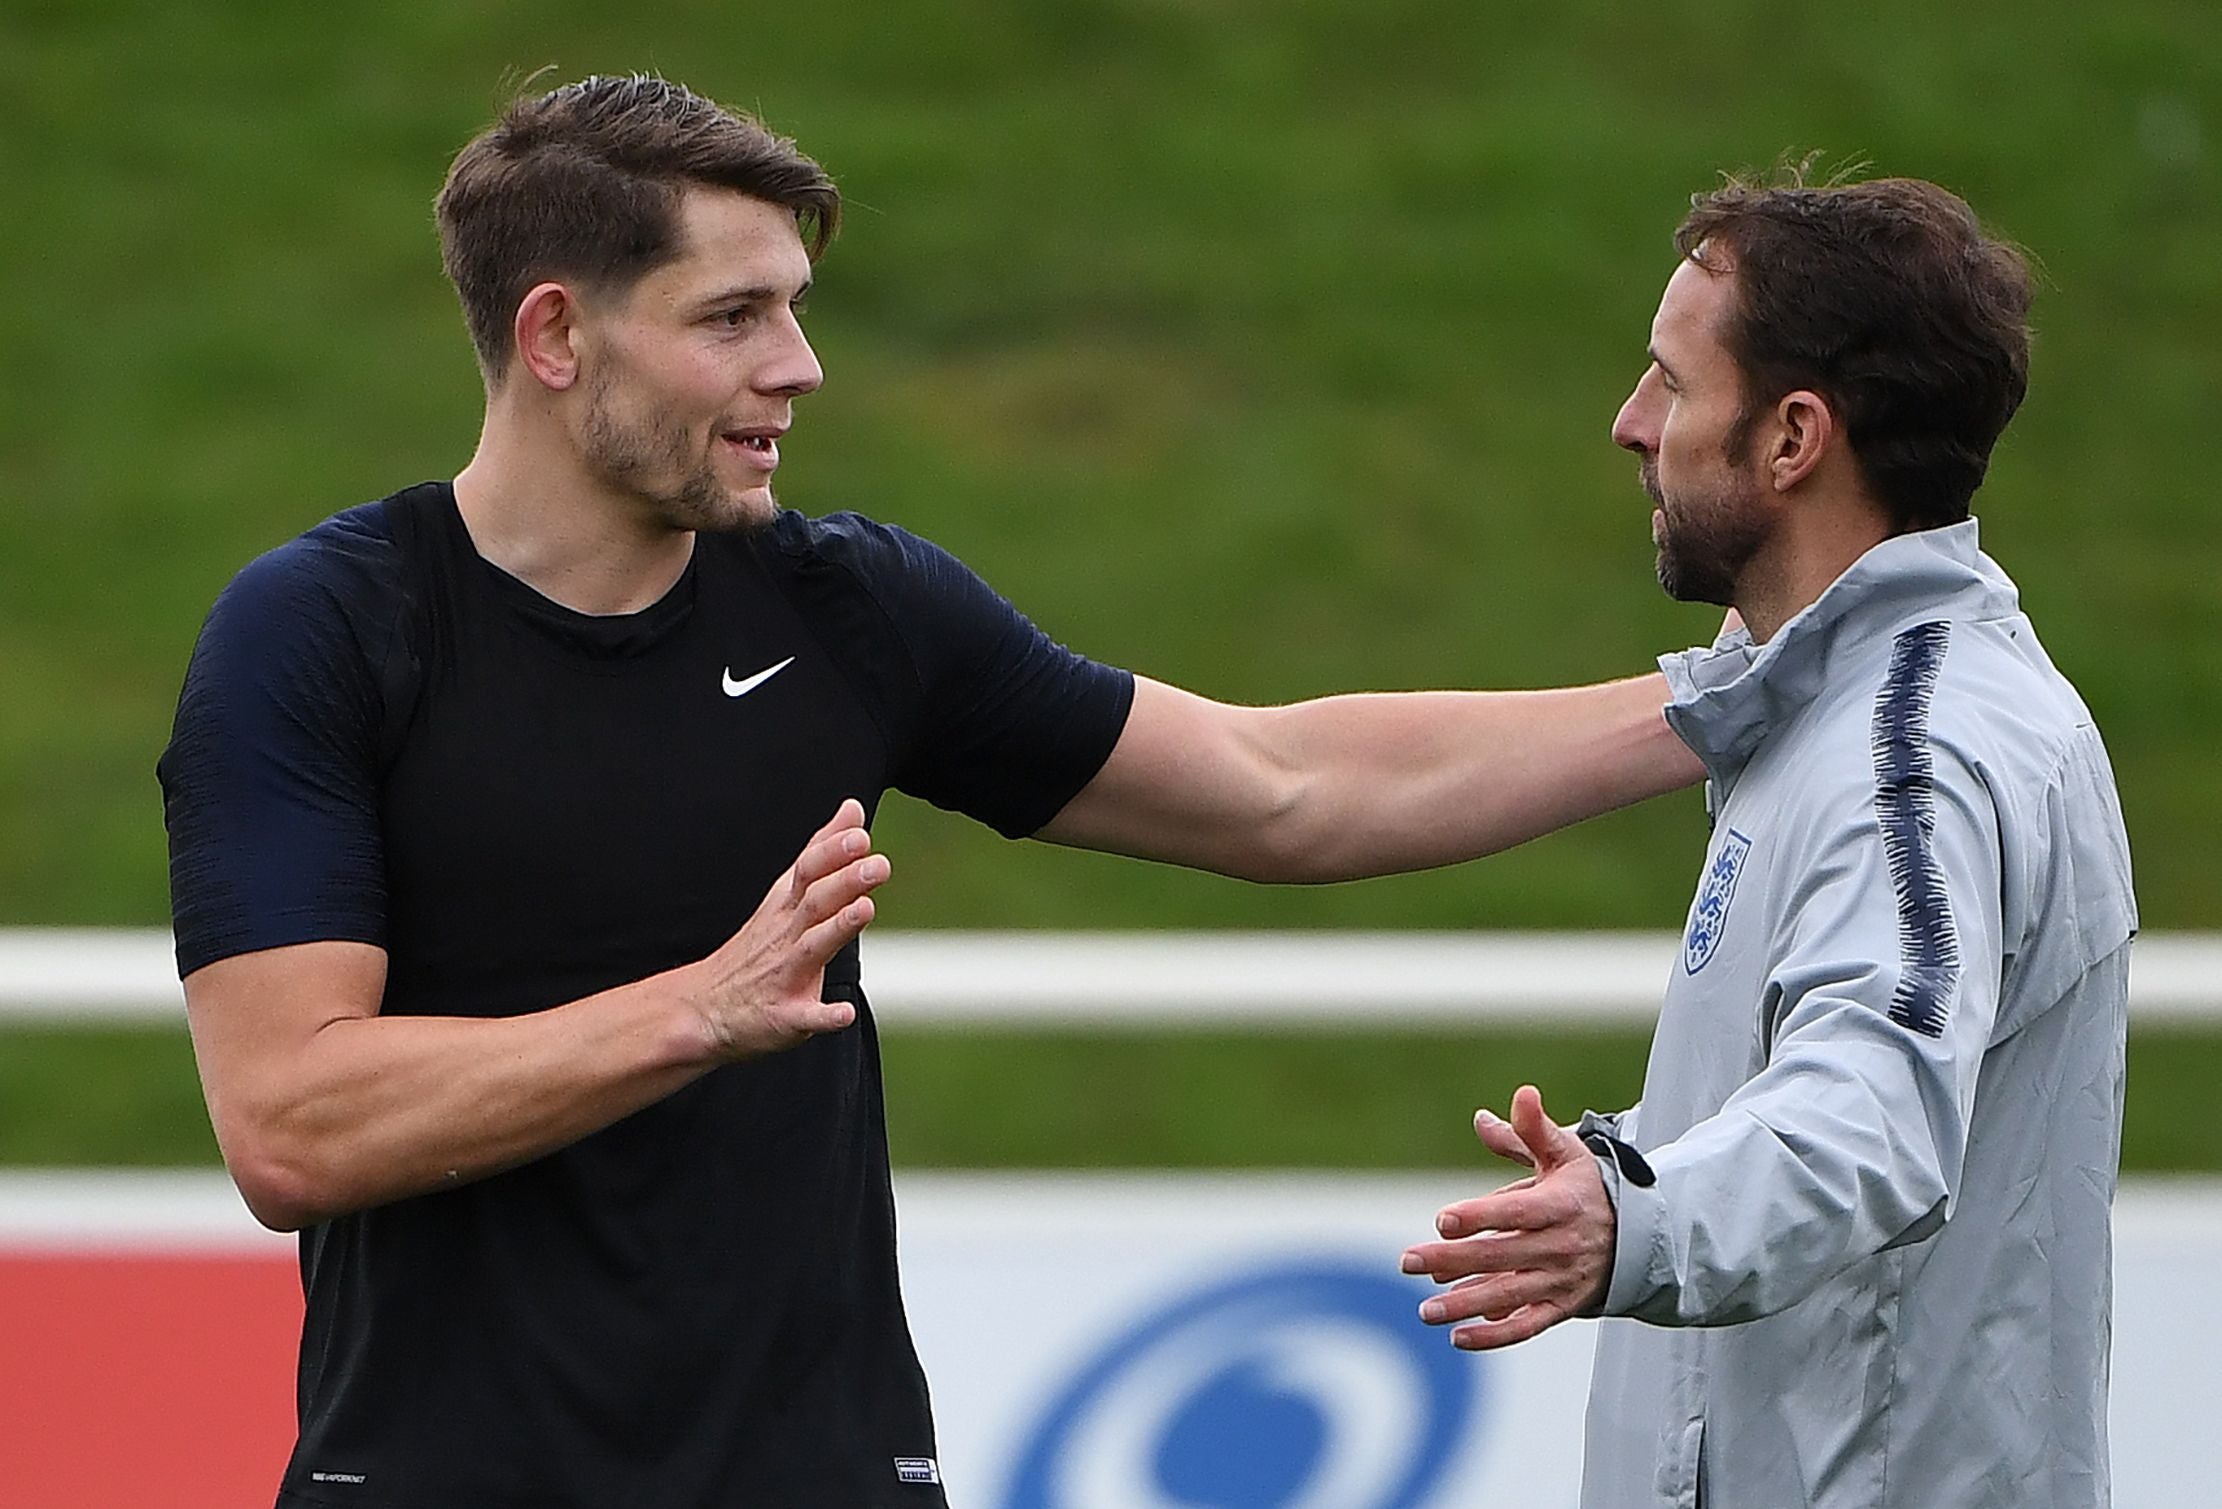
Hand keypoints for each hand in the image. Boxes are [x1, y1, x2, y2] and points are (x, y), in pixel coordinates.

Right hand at [687, 799, 889, 1059]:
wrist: (705, 1009)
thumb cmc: (758, 948)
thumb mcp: (784, 894)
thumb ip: (822, 853)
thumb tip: (852, 811)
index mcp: (786, 908)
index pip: (808, 870)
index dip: (833, 851)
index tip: (859, 833)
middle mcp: (785, 936)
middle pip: (815, 901)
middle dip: (845, 881)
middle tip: (878, 863)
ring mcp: (784, 976)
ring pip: (812, 949)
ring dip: (839, 928)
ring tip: (865, 909)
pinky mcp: (785, 1017)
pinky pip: (806, 1017)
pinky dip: (825, 1015)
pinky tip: (843, 1012)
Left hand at [1400, 1084, 1613, 1349]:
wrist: (1638, 1234)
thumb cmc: (1587, 1186)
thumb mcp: (1566, 1152)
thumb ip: (1532, 1130)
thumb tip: (1510, 1099)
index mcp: (1561, 1204)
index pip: (1516, 1212)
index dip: (1479, 1217)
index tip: (1441, 1221)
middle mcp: (1562, 1246)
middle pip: (1501, 1255)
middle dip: (1452, 1260)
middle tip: (1407, 1261)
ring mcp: (1562, 1280)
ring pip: (1510, 1296)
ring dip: (1465, 1305)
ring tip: (1425, 1309)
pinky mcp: (1562, 1306)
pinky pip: (1528, 1326)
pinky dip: (1496, 1336)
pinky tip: (1459, 1336)